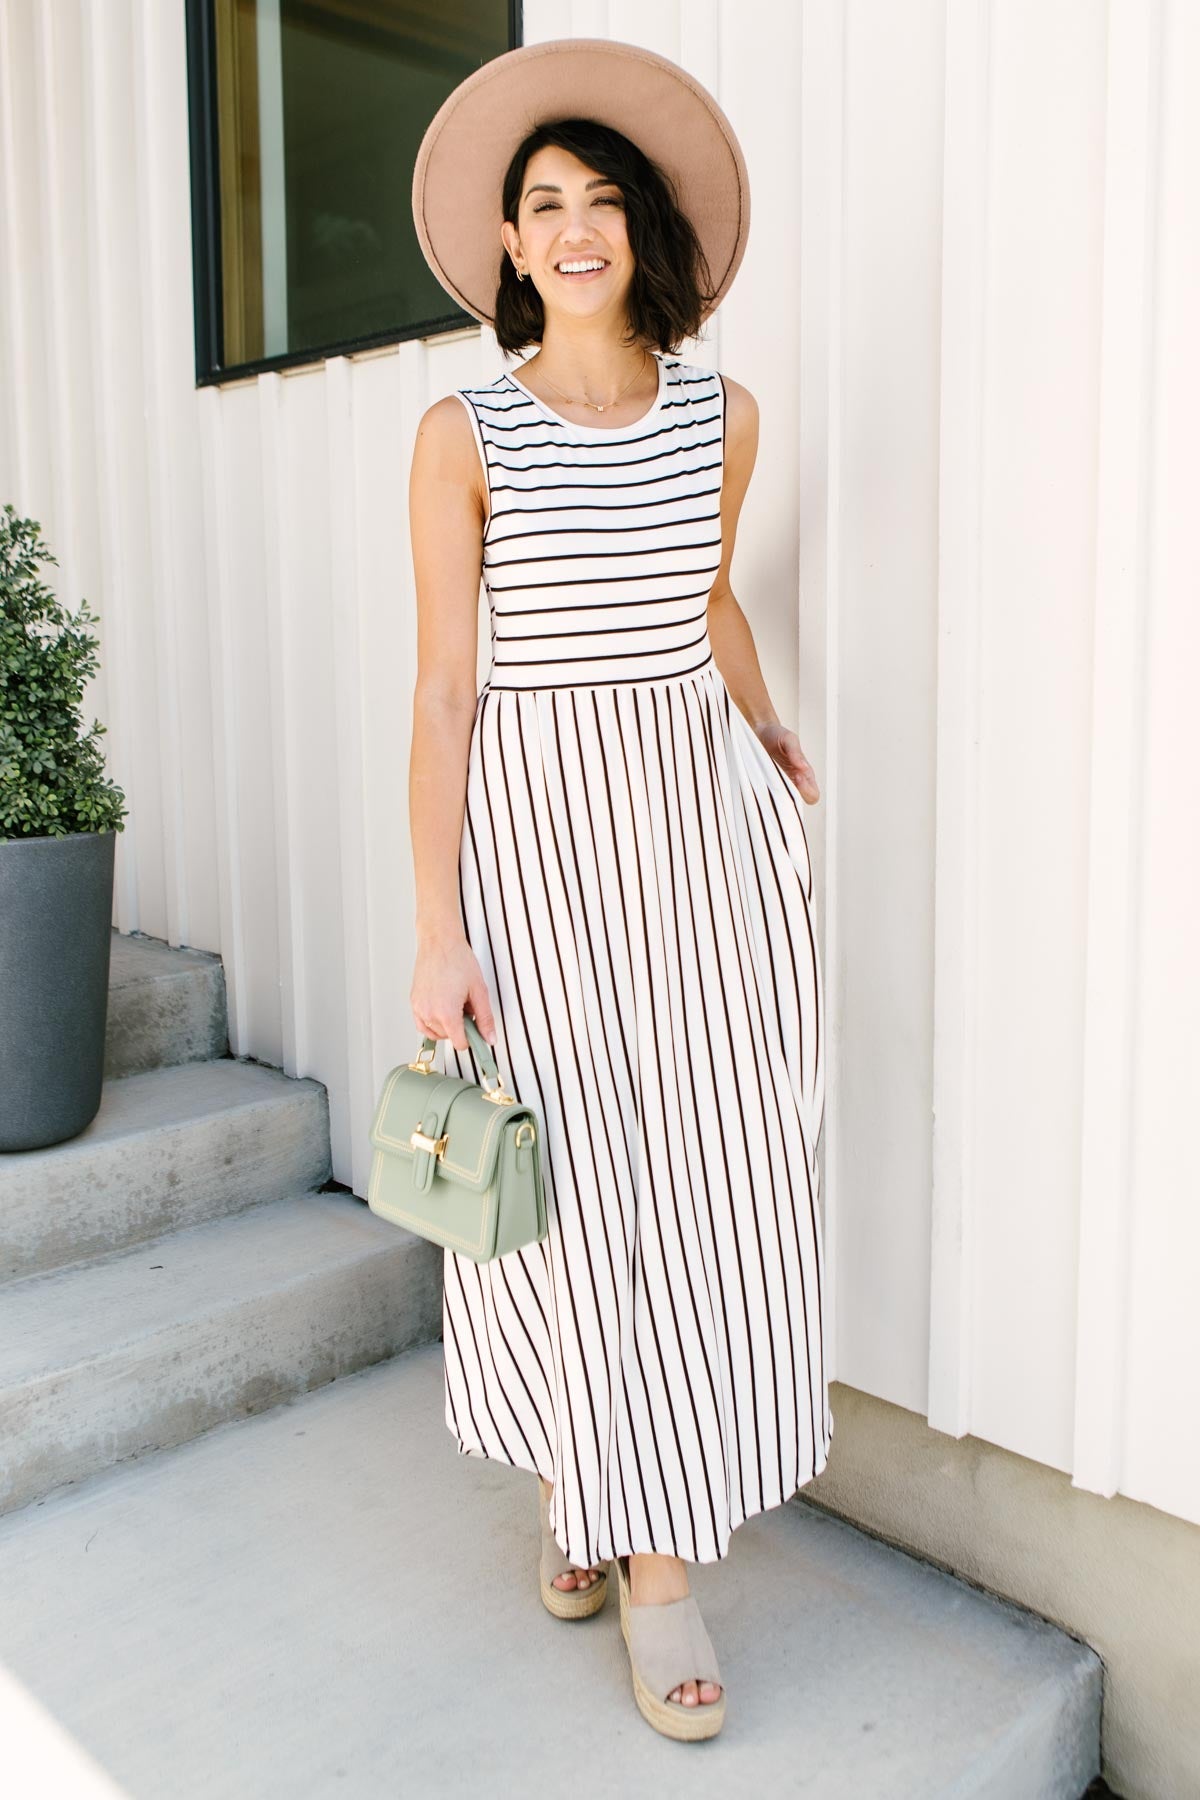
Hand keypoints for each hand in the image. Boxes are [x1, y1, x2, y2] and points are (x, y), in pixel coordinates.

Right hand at [411, 935, 496, 1051]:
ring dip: (446, 1025)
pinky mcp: (414, 1002)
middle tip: (466, 1006)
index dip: (472, 1038)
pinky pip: (422, 1024)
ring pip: (435, 1033)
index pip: (460, 1043)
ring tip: (454, 1004)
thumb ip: (485, 1018)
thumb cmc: (457, 959)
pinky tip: (442, 1009)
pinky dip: (433, 1022)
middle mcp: (429, 1013)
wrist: (440, 942)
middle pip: (448, 1037)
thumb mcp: (479, 990)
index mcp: (447, 1013)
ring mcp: (419, 1008)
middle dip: (460, 1026)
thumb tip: (489, 1037)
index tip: (476, 1031)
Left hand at [756, 721, 820, 803]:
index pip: (813, 794)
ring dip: (780, 795)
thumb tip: (803, 768)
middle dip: (794, 795)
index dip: (807, 790)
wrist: (758, 732)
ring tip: (771, 779)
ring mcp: (780, 785)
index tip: (798, 777)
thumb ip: (795, 752)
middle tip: (784, 779)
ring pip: (784, 803)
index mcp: (804, 773)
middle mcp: (794, 782)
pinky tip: (762, 782)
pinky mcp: (766, 785)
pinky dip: (767, 795)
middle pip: (800, 802)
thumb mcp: (788, 739)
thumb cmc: (776, 735)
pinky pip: (769, 797)